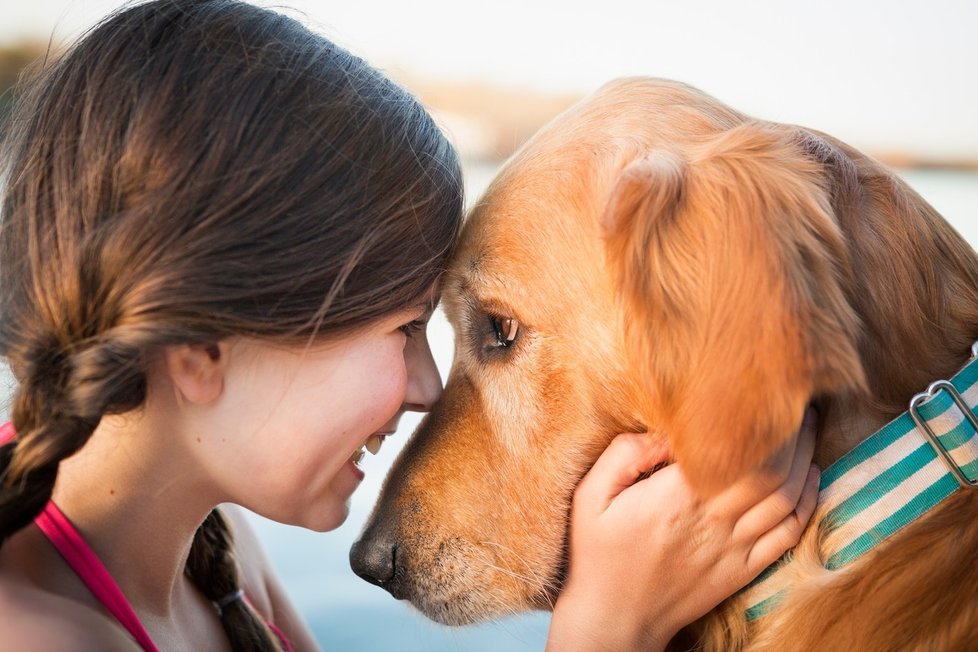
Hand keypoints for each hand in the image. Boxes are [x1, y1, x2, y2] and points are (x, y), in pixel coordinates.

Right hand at [547, 409, 818, 651]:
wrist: (614, 620)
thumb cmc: (598, 554)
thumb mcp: (591, 496)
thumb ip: (624, 454)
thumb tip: (664, 431)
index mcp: (675, 497)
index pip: (737, 451)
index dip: (762, 421)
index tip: (765, 393)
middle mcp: (712, 520)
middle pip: (773, 470)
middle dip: (794, 432)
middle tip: (799, 402)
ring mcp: (733, 548)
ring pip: (787, 498)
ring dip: (805, 460)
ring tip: (808, 429)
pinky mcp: (743, 570)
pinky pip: (789, 534)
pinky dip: (807, 503)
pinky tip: (810, 478)